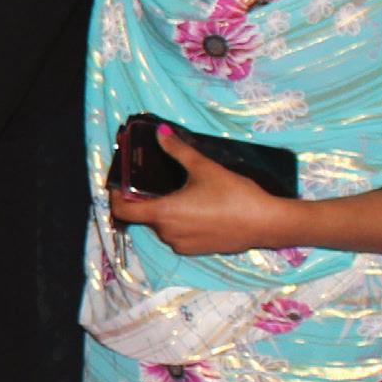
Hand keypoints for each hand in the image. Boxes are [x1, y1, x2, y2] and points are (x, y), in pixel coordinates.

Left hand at [109, 127, 292, 257]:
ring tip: (180, 193)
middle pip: (143, 216)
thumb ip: (178, 150)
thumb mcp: (204, 168)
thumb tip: (160, 131)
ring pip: (161, 226)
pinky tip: (196, 208)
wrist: (266, 223)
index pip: (122, 211)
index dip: (115, 196)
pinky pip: (177, 235)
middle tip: (154, 181)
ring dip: (164, 211)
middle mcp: (166, 234)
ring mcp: (181, 245)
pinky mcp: (195, 250)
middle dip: (145, 199)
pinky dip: (179, 222)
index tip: (119, 183)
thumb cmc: (234, 195)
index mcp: (162, 214)